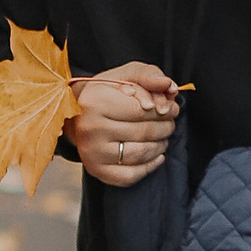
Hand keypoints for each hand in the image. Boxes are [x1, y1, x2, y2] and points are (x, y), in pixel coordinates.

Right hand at [72, 61, 178, 187]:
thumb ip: (149, 75)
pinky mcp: (96, 170)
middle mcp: (90, 128)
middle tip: (170, 122)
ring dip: (160, 145)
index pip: (143, 110)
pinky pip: (131, 175)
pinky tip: (156, 155)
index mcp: (96, 102)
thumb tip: (169, 86)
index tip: (172, 108)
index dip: (165, 109)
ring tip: (163, 137)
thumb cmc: (108, 92)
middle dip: (165, 127)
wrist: (78, 114)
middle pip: (144, 132)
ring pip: (141, 154)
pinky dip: (150, 166)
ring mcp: (92, 152)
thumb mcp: (126, 75)